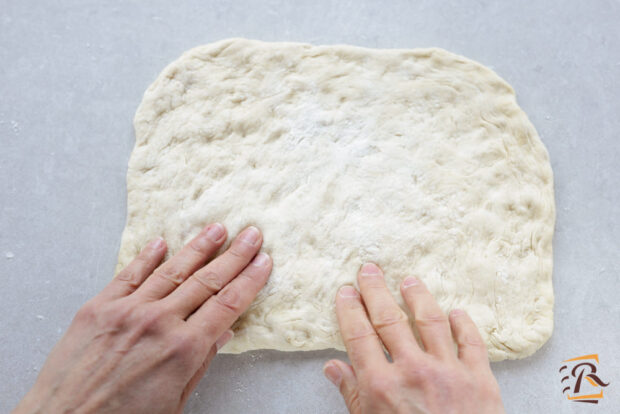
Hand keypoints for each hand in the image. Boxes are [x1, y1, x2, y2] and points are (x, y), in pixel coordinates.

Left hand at [14, 224, 271, 413]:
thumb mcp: (175, 402)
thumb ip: (200, 363)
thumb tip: (222, 333)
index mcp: (183, 349)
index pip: (228, 304)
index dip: (249, 280)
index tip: (263, 262)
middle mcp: (159, 322)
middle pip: (207, 281)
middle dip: (234, 255)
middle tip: (251, 234)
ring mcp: (127, 310)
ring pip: (172, 270)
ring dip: (198, 247)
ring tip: (217, 229)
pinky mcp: (98, 307)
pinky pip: (129, 275)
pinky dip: (147, 257)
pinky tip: (162, 243)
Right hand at [323, 263, 504, 413]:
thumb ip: (354, 396)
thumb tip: (333, 369)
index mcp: (382, 386)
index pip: (359, 336)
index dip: (349, 310)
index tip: (344, 293)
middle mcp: (413, 371)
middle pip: (389, 320)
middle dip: (376, 291)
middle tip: (369, 269)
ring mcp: (449, 372)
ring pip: (431, 321)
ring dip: (417, 297)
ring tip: (409, 281)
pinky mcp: (480, 379)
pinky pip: (472, 342)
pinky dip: (464, 324)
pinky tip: (456, 312)